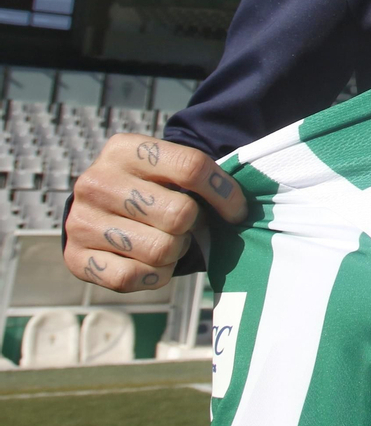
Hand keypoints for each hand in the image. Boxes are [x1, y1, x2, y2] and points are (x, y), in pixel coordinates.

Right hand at [63, 134, 244, 292]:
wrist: (101, 208)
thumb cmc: (152, 187)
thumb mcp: (170, 170)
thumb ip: (203, 178)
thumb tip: (241, 210)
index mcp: (125, 149)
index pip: (193, 167)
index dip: (225, 193)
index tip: (238, 211)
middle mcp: (97, 181)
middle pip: (179, 213)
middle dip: (194, 226)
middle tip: (188, 226)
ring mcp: (81, 220)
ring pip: (160, 249)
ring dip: (177, 252)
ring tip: (169, 242)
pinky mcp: (75, 257)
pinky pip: (133, 277)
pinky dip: (155, 276)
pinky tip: (155, 264)